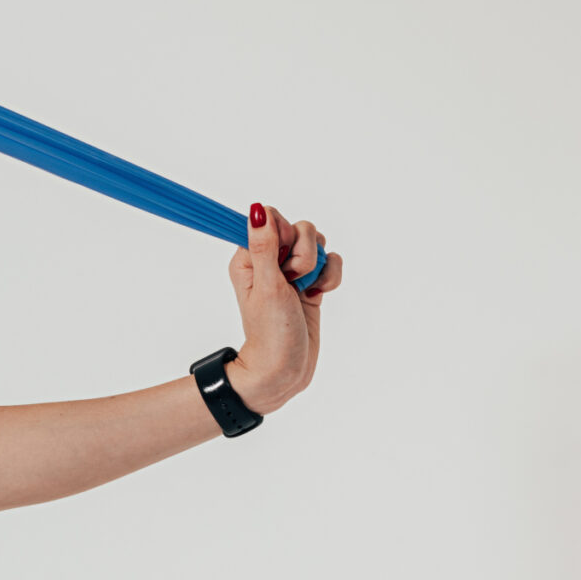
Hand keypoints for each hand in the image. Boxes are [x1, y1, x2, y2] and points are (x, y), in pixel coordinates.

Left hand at [223, 202, 341, 411]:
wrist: (285, 370)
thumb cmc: (270, 333)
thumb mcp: (267, 286)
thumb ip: (265, 246)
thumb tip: (258, 209)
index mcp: (249, 257)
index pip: (271, 218)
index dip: (283, 234)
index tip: (282, 261)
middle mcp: (269, 261)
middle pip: (299, 228)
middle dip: (304, 254)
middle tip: (292, 281)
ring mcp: (292, 272)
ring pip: (318, 244)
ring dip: (319, 266)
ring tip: (305, 290)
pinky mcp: (311, 283)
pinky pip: (331, 261)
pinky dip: (331, 276)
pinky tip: (320, 294)